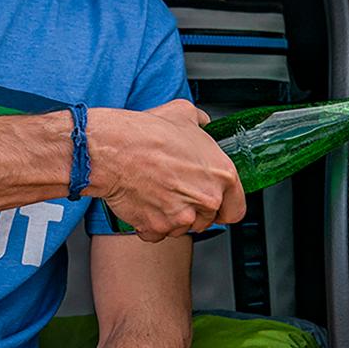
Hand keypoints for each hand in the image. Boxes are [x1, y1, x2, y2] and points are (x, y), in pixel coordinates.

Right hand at [90, 99, 245, 240]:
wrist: (112, 150)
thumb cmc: (145, 134)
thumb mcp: (182, 113)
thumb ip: (200, 121)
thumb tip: (201, 122)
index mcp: (222, 175)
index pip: (235, 208)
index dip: (223, 207)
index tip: (214, 206)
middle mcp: (206, 199)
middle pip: (207, 220)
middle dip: (192, 210)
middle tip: (174, 192)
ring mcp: (182, 217)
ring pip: (181, 228)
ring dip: (170, 217)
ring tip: (155, 193)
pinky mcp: (157, 227)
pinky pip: (156, 233)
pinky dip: (148, 223)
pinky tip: (142, 202)